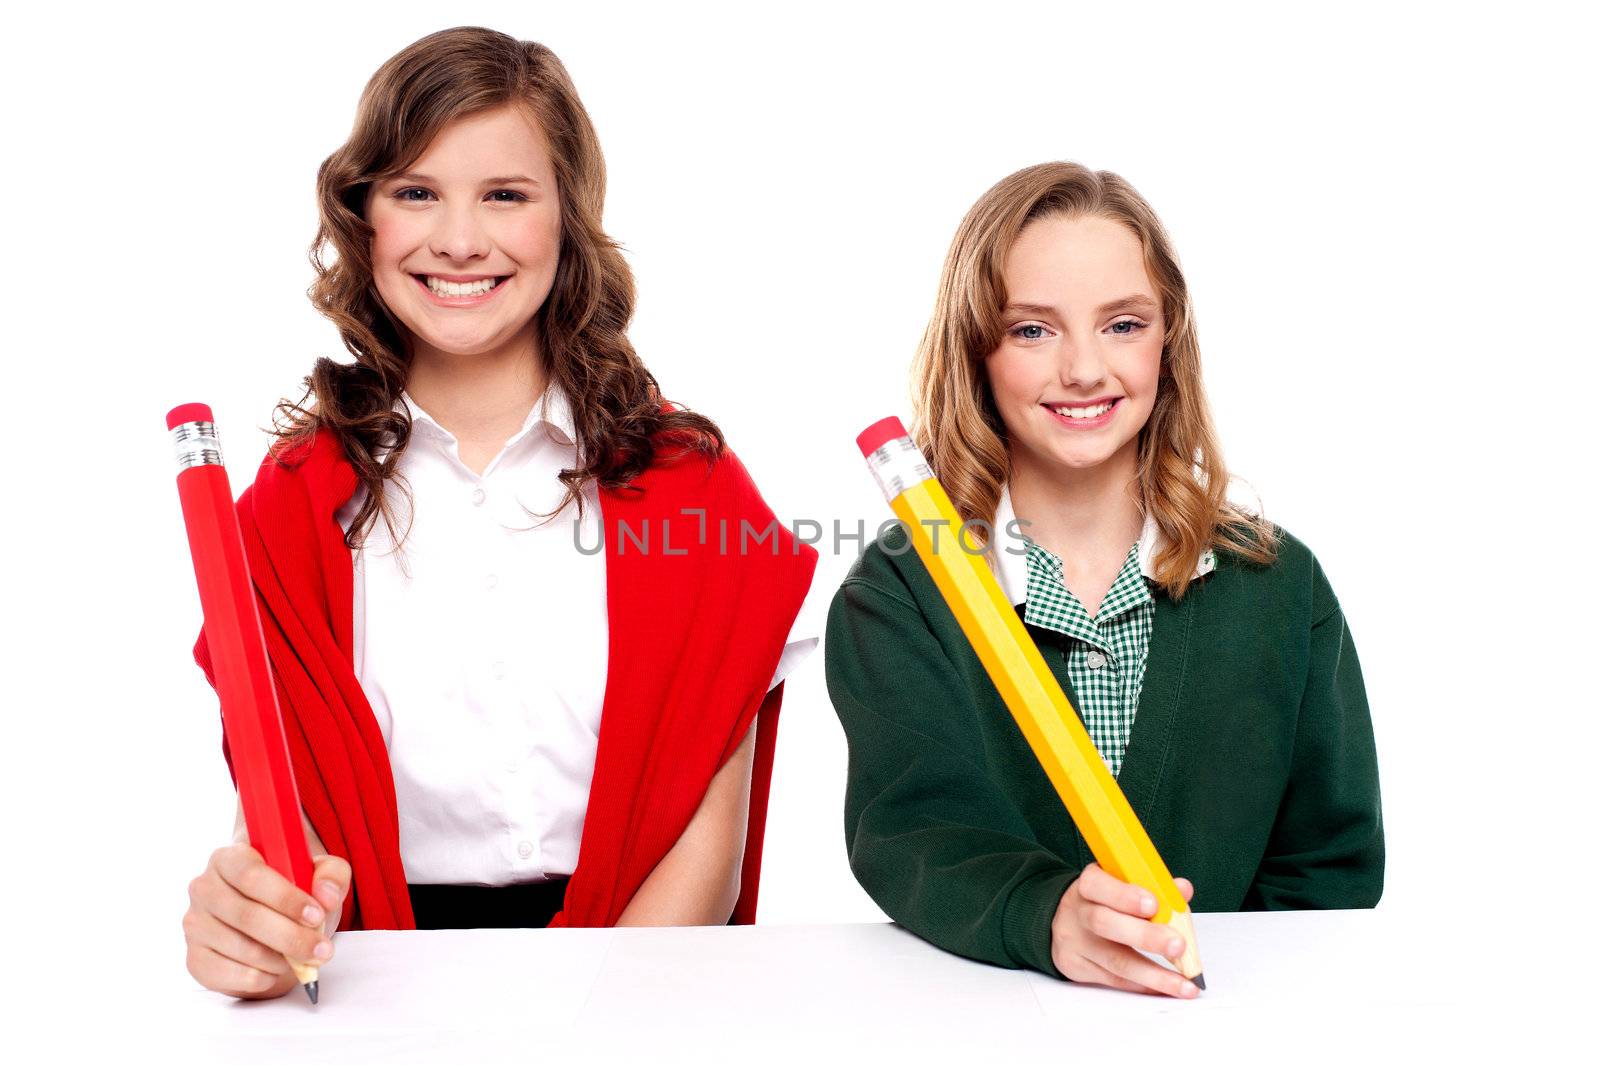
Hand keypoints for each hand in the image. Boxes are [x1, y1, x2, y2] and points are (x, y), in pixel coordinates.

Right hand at [183, 845, 350, 998]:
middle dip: (291, 937)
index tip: (316, 915)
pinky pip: (223, 973)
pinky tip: (275, 971)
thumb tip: (326, 895)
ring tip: (302, 959)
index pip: (251, 875)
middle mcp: (204, 887)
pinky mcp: (195, 957)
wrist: (270, 921)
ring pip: (239, 947)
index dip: (285, 898)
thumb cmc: (292, 894)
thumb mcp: (318, 875)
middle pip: (246, 915)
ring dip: (279, 959)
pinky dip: (257, 978)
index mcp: (230, 857)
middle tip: (320, 950)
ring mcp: (195, 924)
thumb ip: (331, 874)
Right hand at [1049, 861, 1198, 997]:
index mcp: (1090, 885)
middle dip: (1145, 936)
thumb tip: (1182, 889)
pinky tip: (1166, 988)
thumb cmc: (1104, 900)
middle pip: (1105, 924)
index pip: (1099, 885)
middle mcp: (1078, 913)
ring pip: (1114, 960)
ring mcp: (1076, 943)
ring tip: (1185, 984)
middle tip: (1178, 945)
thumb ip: (1154, 885)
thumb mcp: (1122, 883)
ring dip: (1154, 974)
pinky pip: (1115, 980)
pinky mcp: (1078, 968)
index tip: (1154, 905)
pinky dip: (1144, 985)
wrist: (1064, 920)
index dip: (1125, 896)